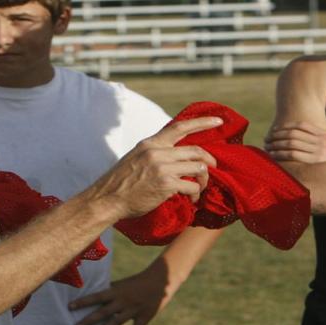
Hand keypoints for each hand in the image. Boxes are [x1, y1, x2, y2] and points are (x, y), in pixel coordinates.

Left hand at [68, 258, 171, 324]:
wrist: (161, 280)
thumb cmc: (138, 282)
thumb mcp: (122, 284)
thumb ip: (109, 291)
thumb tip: (91, 294)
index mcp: (117, 290)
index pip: (96, 296)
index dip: (83, 302)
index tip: (70, 307)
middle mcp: (124, 301)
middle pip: (103, 312)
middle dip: (89, 320)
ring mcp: (134, 310)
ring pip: (116, 322)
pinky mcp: (145, 317)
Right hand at [89, 116, 221, 217]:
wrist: (106, 199)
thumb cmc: (121, 183)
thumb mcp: (135, 158)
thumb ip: (154, 153)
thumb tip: (174, 155)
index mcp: (151, 143)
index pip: (180, 126)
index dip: (202, 122)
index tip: (219, 122)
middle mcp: (158, 152)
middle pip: (196, 151)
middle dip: (209, 161)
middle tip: (212, 169)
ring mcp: (163, 167)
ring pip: (198, 168)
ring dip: (203, 181)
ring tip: (198, 190)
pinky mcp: (166, 184)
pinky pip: (192, 186)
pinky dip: (195, 194)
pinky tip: (191, 200)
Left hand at [264, 121, 325, 163]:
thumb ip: (319, 137)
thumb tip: (301, 135)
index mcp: (324, 135)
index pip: (301, 126)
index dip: (285, 127)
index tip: (275, 131)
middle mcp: (320, 142)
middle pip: (293, 135)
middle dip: (277, 137)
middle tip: (267, 140)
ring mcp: (318, 152)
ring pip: (291, 145)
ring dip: (277, 146)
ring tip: (268, 149)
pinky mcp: (315, 163)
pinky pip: (294, 156)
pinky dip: (282, 156)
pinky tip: (275, 158)